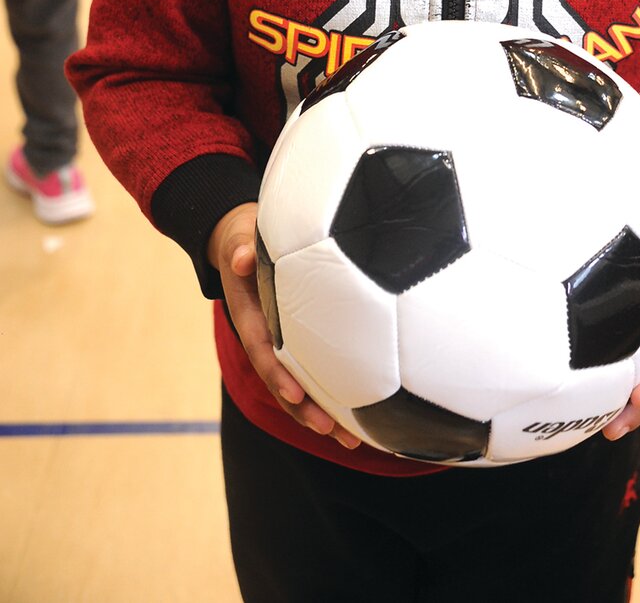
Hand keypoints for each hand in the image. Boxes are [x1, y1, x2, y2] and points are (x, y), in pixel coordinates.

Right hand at [208, 203, 361, 447]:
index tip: (296, 392)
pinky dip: (332, 395)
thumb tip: (242, 258)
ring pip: (299, 386)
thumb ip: (240, 250)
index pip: (263, 350)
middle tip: (331, 430)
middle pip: (283, 381)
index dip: (278, 374)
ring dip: (321, 414)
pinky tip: (359, 416)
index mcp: (250, 317)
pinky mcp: (297, 343)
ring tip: (352, 441)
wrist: (241, 246)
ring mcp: (281, 344)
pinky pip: (313, 373)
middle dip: (304, 409)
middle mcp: (265, 338)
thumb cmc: (243, 239)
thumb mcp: (239, 239)